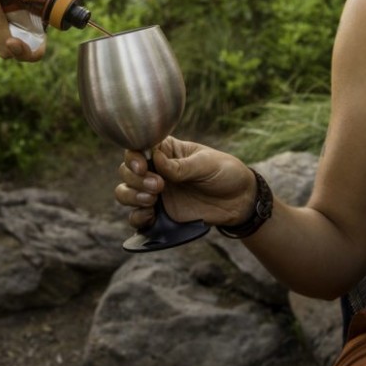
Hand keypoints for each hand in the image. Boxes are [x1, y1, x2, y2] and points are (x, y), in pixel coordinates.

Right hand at [114, 137, 255, 229]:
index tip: (143, 166)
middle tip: (158, 186)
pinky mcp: (159, 214)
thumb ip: (181, 166)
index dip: (134, 157)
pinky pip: (137, 217)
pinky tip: (150, 215)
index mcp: (166, 150)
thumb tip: (156, 160)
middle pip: (127, 171)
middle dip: (135, 179)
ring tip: (152, 200)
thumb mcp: (206, 164)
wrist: (240, 201)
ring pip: (125, 193)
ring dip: (132, 196)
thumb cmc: (225, 173)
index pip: (138, 148)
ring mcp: (155, 193)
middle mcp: (155, 170)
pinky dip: (137, 217)